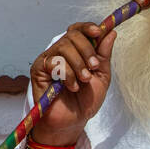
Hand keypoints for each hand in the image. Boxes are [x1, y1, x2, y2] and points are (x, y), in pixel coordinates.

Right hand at [29, 22, 115, 144]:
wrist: (73, 121)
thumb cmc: (85, 100)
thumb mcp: (101, 76)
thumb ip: (104, 55)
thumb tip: (110, 32)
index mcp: (75, 51)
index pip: (78, 30)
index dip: (88, 27)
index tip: (99, 32)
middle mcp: (60, 52)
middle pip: (72, 35)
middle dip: (86, 50)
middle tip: (93, 67)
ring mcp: (49, 59)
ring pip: (63, 46)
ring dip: (78, 64)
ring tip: (83, 80)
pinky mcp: (39, 69)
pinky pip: (54, 62)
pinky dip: (67, 74)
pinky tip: (71, 86)